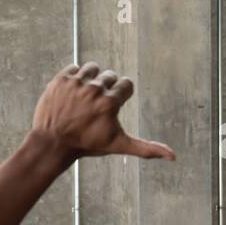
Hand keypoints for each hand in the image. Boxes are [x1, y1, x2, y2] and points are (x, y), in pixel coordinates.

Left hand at [31, 63, 175, 162]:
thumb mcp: (117, 145)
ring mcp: (76, 83)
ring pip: (93, 68)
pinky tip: (71, 94)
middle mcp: (94, 90)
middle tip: (92, 107)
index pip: (126, 84)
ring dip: (91, 80)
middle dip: (105, 89)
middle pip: (110, 76)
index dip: (119, 97)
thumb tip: (173, 157)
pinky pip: (75, 68)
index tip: (108, 109)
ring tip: (82, 98)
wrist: (52, 143)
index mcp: (110, 102)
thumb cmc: (86, 145)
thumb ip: (146, 148)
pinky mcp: (61, 79)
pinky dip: (74, 78)